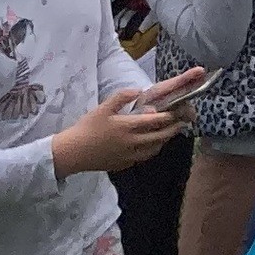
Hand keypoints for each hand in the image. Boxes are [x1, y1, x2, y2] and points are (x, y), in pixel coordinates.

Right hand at [51, 85, 183, 176]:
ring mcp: (128, 156)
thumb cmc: (87, 128)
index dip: (169, 117)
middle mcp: (132, 143)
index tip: (179, 112)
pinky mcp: (123, 165)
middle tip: (182, 123)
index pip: (155, 122)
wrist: (72, 153)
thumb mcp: (103, 108)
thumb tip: (139, 90)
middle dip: (172, 130)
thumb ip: (122, 96)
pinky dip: (151, 151)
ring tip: (169, 134)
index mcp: (128, 127)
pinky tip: (150, 146)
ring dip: (163, 141)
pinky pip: (143, 158)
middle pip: (159, 137)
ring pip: (153, 150)